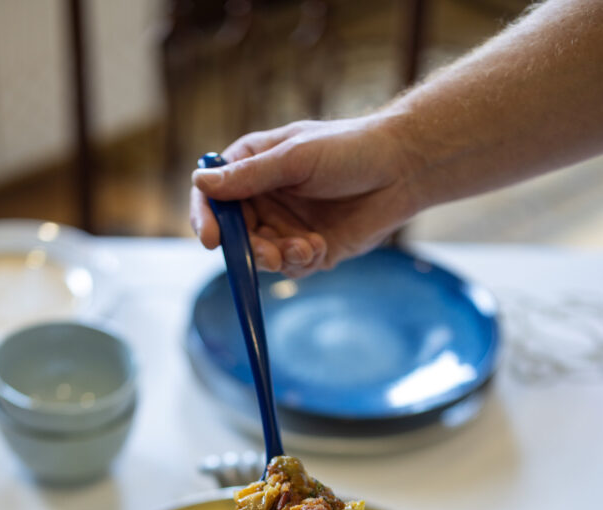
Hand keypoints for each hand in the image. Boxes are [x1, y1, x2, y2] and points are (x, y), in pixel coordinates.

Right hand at [190, 116, 417, 277]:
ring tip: (304, 247)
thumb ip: (250, 175)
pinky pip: (291, 267)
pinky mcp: (310, 248)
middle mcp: (266, 198)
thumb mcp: (295, 157)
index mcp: (254, 166)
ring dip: (279, 257)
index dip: (207, 218)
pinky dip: (301, 261)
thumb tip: (201, 183)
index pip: (214, 195)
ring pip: (263, 255)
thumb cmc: (350, 149)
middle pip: (237, 233)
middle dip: (250, 248)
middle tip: (269, 254)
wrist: (402, 169)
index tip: (212, 240)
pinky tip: (319, 247)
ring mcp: (287, 225)